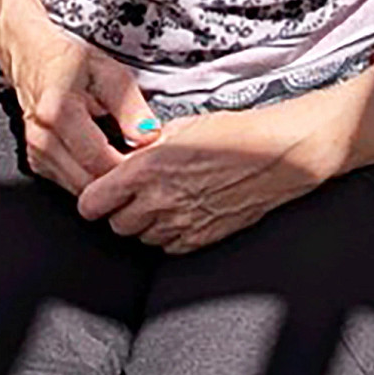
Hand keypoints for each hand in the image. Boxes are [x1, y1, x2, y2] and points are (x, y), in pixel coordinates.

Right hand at [3, 28, 159, 195]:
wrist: (32, 58)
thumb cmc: (70, 62)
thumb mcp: (110, 74)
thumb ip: (131, 108)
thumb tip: (149, 136)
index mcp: (59, 113)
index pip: (99, 160)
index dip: (129, 166)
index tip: (150, 158)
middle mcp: (42, 138)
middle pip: (89, 182)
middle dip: (119, 178)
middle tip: (141, 162)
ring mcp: (36, 153)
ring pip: (80, 189)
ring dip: (106, 181)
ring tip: (125, 159)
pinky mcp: (36, 163)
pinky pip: (70, 184)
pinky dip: (91, 178)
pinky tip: (106, 160)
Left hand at [76, 102, 335, 252]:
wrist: (280, 154)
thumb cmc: (237, 133)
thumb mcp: (184, 127)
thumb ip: (150, 147)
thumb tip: (130, 155)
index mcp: (147, 168)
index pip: (93, 202)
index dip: (94, 199)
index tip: (100, 195)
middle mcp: (160, 199)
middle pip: (116, 225)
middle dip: (120, 212)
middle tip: (134, 197)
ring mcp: (182, 222)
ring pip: (142, 238)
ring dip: (146, 225)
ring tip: (163, 204)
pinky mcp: (203, 237)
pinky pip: (169, 247)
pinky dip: (170, 235)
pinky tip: (183, 215)